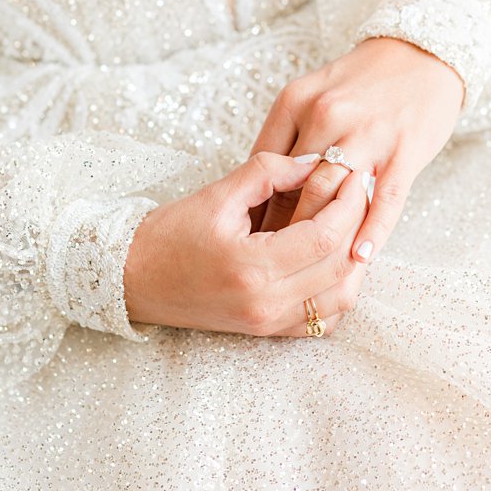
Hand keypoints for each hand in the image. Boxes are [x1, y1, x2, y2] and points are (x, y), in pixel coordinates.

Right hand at [124, 152, 371, 336]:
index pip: (325, 236)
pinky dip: (338, 289)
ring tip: (350, 224)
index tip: (352, 175)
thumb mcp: (216, 194)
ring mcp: (267, 322)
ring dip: (354, 260)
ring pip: (341, 298)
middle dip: (358, 224)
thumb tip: (315, 161)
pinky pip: (323, 319)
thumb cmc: (167, 236)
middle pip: (341, 266)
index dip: (347, 203)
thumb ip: (269, 171)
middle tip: (359, 192)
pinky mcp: (265, 330)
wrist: (131, 278)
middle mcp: (265, 302)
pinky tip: (332, 260)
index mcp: (252, 267)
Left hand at [251, 38, 462, 263]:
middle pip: (294, 184)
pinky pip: (385, 199)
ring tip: (309, 270)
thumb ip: (285, 138)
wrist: (423, 50)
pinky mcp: (406, 150)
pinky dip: (371, 232)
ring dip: (320, 237)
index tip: (247, 238)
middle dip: (281, 229)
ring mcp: (368, 134)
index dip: (256, 205)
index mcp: (295, 102)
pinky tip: (358, 258)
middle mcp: (328, 116)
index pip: (265, 165)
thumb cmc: (360, 82)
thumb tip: (260, 190)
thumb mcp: (310, 94)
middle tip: (270, 265)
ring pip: (333, 195)